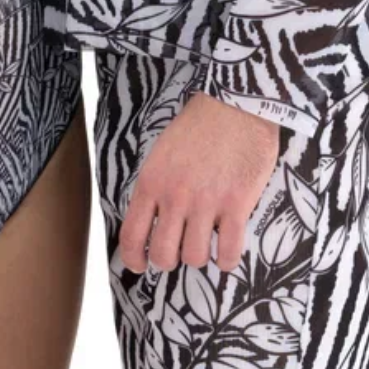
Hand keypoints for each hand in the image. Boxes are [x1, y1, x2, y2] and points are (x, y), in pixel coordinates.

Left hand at [116, 92, 281, 276]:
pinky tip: (228, 249)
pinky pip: (228, 253)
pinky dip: (227, 260)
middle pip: (163, 255)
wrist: (235, 103)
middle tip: (181, 250)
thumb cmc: (199, 126)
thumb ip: (156, 186)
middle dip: (170, 260)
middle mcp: (174, 197)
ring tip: (208, 243)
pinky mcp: (236, 205)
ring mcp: (206, 203)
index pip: (132, 235)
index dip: (133, 259)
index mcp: (151, 183)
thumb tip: (153, 219)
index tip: (140, 266)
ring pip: (195, 258)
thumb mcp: (162, 153)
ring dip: (201, 257)